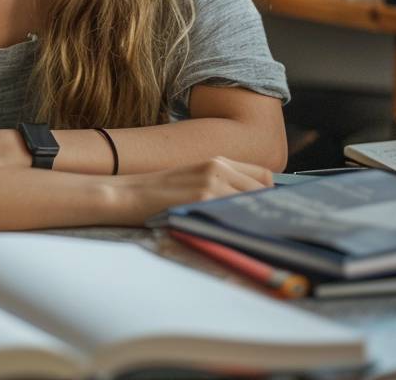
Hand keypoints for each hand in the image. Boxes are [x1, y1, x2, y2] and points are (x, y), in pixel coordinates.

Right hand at [107, 156, 272, 225]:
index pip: (264, 176)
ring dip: (253, 220)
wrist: (126, 194)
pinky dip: (238, 226)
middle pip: (263, 192)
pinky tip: (232, 235)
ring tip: (246, 234)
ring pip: (252, 204)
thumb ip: (222, 184)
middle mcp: (218, 168)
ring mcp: (211, 184)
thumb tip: (251, 204)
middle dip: (264, 211)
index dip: (268, 195)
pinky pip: (234, 215)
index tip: (265, 211)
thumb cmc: (157, 191)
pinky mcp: (202, 200)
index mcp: (217, 161)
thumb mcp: (194, 178)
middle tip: (260, 228)